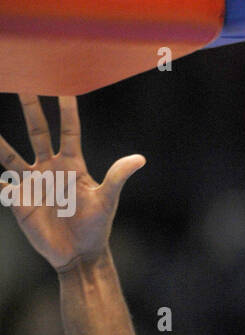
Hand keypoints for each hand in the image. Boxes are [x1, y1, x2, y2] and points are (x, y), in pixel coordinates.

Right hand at [0, 95, 144, 270]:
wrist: (79, 254)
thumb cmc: (96, 226)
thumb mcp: (107, 200)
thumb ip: (118, 177)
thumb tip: (140, 159)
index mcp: (73, 163)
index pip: (69, 129)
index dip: (67, 108)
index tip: (63, 84)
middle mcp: (50, 167)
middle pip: (37, 130)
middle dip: (30, 106)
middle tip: (22, 81)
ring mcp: (33, 182)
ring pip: (10, 154)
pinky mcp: (19, 201)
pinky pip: (2, 185)